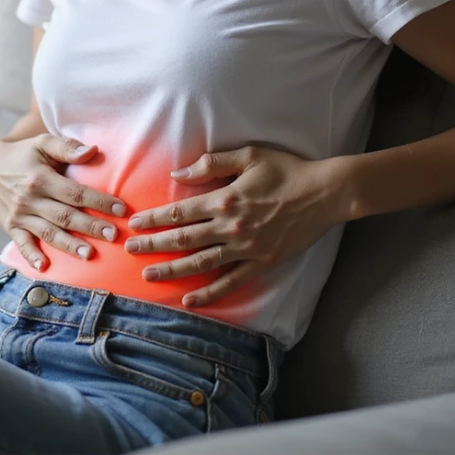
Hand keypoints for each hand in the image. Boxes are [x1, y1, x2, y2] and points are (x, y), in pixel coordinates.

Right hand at [0, 135, 126, 271]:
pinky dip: (31, 256)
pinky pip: (22, 244)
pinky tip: (45, 267)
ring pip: (48, 233)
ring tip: (90, 255)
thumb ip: (67, 147)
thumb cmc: (23, 154)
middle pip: (65, 216)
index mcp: (40, 178)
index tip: (121, 209)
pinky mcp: (11, 227)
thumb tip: (93, 150)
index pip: (75, 193)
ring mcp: (19, 215)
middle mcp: (29, 199)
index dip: (99, 202)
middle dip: (91, 227)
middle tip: (114, 236)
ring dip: (69, 245)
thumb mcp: (43, 142)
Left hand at [124, 146, 339, 307]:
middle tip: (129, 251)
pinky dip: (210, 293)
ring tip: (149, 275)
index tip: (134, 223)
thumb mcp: (248, 155)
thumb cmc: (286, 170)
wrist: (325, 193)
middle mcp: (230, 226)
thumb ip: (211, 164)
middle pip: (183, 239)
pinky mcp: (262, 262)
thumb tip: (178, 174)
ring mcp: (246, 248)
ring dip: (172, 270)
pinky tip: (190, 299)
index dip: (154, 218)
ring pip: (201, 263)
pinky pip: (231, 282)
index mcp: (224, 199)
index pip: (179, 212)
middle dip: (153, 245)